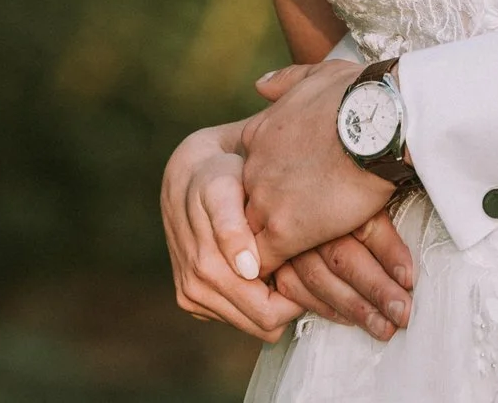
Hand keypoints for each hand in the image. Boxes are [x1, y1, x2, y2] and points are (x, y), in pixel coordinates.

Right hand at [161, 121, 301, 340]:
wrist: (188, 174)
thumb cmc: (215, 176)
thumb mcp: (224, 188)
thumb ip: (233, 227)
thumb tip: (247, 270)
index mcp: (206, 270)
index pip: (268, 314)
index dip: (296, 296)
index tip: (309, 265)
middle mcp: (195, 291)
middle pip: (263, 325)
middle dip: (288, 301)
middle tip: (303, 263)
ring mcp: (192, 297)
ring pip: (253, 323)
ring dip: (272, 299)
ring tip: (285, 260)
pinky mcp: (194, 297)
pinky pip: (238, 314)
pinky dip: (255, 296)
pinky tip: (264, 264)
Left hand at [250, 67, 416, 340]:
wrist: (378, 121)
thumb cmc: (360, 95)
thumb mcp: (315, 75)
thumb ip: (284, 81)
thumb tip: (259, 85)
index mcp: (260, 135)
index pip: (246, 176)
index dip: (261, 194)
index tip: (279, 205)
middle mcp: (254, 169)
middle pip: (241, 211)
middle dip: (253, 230)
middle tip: (268, 252)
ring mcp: (265, 200)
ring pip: (247, 241)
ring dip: (261, 258)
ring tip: (273, 280)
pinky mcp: (286, 230)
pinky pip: (268, 265)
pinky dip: (277, 280)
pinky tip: (289, 289)